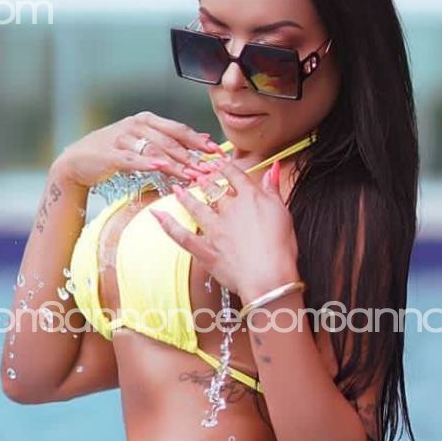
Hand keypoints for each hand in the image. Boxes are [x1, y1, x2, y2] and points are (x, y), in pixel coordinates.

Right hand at [53, 111, 220, 188]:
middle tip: (208, 170)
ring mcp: (122, 138)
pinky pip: (132, 159)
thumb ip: (170, 139)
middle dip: (191, 157)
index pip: (178, 129)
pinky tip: (159, 168)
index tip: (216, 153)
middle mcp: (136, 125)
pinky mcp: (111, 153)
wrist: (78, 161)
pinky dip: (146, 164)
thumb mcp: (143, 142)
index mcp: (146, 120)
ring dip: (175, 164)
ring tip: (191, 175)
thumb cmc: (114, 152)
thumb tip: (203, 138)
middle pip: (169, 141)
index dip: (198, 141)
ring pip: (154, 151)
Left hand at [149, 154, 299, 299]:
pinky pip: (182, 236)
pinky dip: (168, 225)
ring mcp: (215, 230)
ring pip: (196, 207)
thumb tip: (271, 169)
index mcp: (250, 198)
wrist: (269, 278)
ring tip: (178, 188)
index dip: (225, 167)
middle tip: (197, 174)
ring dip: (186, 197)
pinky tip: (157, 215)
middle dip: (205, 180)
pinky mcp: (205, 249)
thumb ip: (273, 189)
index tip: (219, 163)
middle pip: (214, 190)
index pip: (235, 175)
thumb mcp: (283, 213)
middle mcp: (229, 210)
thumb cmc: (281, 249)